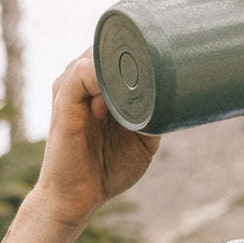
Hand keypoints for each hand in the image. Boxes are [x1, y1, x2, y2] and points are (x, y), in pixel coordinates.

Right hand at [33, 49, 160, 227]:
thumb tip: (179, 96)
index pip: (117, 49)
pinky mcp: (64, 99)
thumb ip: (155, 115)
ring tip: (140, 90)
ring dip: (122, 66)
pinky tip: (118, 100)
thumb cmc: (107, 169)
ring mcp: (71, 87)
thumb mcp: (143, 140)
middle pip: (108, 45)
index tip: (166, 52)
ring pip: (98, 53)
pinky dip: (105, 79)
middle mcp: (83, 80)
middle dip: (136, 51)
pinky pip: (83, 72)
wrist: (78, 197)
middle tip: (162, 66)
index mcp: (99, 86)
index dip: (140, 48)